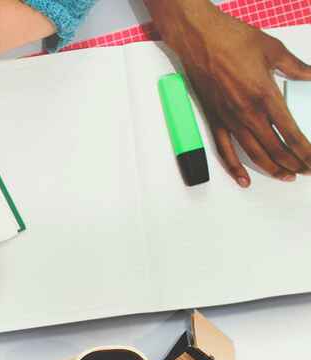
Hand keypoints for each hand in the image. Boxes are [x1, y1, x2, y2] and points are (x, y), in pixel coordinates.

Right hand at [150, 0, 310, 184]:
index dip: (304, 150)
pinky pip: (225, 150)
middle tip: (306, 171)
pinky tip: (244, 179)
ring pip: (253, 153)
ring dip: (271, 168)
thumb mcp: (274, 50)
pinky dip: (235, 167)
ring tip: (286, 176)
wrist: (200, 39)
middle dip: (293, 163)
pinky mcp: (214, 120)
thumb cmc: (233, 40)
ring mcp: (229, 119)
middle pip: (274, 148)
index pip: (290, 132)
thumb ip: (296, 68)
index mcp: (265, 96)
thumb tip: (310, 75)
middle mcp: (247, 113)